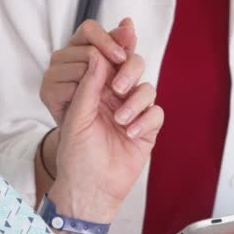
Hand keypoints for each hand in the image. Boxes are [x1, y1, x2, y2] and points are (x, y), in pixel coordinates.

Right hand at [40, 18, 143, 124]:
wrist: (91, 146)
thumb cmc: (107, 111)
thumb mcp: (121, 79)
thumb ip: (124, 51)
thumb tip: (128, 23)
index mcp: (82, 49)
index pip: (90, 29)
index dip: (108, 40)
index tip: (122, 58)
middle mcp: (65, 57)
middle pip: (87, 48)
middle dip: (109, 65)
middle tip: (121, 88)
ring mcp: (53, 73)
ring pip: (79, 67)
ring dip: (98, 87)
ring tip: (109, 105)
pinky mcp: (47, 91)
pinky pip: (67, 88)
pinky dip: (83, 100)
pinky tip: (91, 112)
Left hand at [49, 48, 162, 224]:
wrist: (90, 188)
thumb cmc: (77, 156)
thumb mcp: (77, 117)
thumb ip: (88, 86)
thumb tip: (97, 55)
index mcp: (95, 90)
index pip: (109, 60)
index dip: (115, 48)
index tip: (117, 45)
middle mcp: (116, 98)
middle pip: (134, 67)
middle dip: (128, 72)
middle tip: (118, 88)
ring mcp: (133, 113)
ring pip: (148, 89)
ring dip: (135, 103)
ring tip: (119, 122)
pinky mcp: (147, 130)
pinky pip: (156, 114)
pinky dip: (144, 121)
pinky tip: (129, 135)